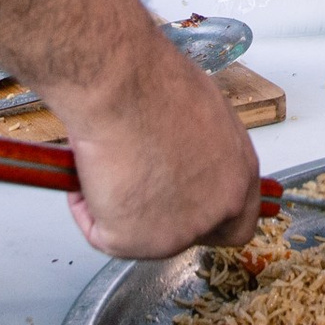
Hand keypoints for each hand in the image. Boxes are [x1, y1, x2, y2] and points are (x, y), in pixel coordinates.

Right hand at [51, 30, 259, 256]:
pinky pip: (100, 232)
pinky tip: (88, 171)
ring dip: (121, 207)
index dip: (208, 216)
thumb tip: (179, 159)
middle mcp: (217, 208)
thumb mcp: (201, 116)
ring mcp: (178, 231)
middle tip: (134, 192)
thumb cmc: (155, 83)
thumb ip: (200, 152)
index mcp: (239, 174)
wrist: (121, 85)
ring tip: (107, 164)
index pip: (237, 219)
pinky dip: (86, 206)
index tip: (185, 206)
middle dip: (160, 218)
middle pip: (192, 234)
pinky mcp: (135, 241)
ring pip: (141, 234)